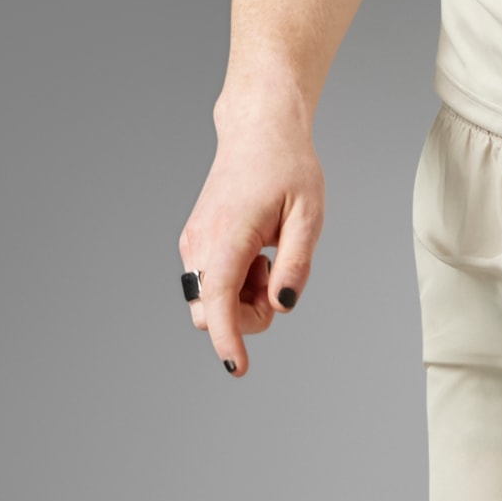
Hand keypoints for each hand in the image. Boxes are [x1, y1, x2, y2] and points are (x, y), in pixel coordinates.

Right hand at [178, 93, 322, 379]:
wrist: (257, 132)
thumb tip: (282, 304)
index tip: (237, 368)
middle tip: (275, 280)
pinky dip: (235, 288)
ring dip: (241, 302)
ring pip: (209, 304)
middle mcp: (200, 241)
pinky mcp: (194, 245)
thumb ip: (297, 264)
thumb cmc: (286, 168)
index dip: (228, 338)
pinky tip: (255, 258)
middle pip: (210, 313)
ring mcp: (193, 243)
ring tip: (267, 263)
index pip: (219, 298)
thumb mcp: (308, 216)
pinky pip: (210, 288)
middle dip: (245, 317)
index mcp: (229, 232)